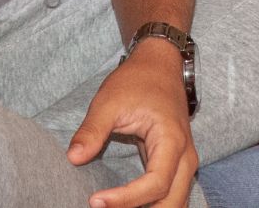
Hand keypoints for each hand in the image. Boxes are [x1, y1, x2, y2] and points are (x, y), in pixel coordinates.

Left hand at [68, 42, 197, 207]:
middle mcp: (184, 156)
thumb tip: (74, 158)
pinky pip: (169, 195)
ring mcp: (183, 162)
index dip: (126, 199)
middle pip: (173, 202)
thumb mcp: (109, 101)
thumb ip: (92, 131)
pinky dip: (152, 205)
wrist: (159, 65)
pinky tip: (126, 207)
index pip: (155, 183)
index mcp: (171, 140)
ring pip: (175, 202)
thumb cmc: (137, 80)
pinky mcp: (175, 164)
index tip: (95, 201)